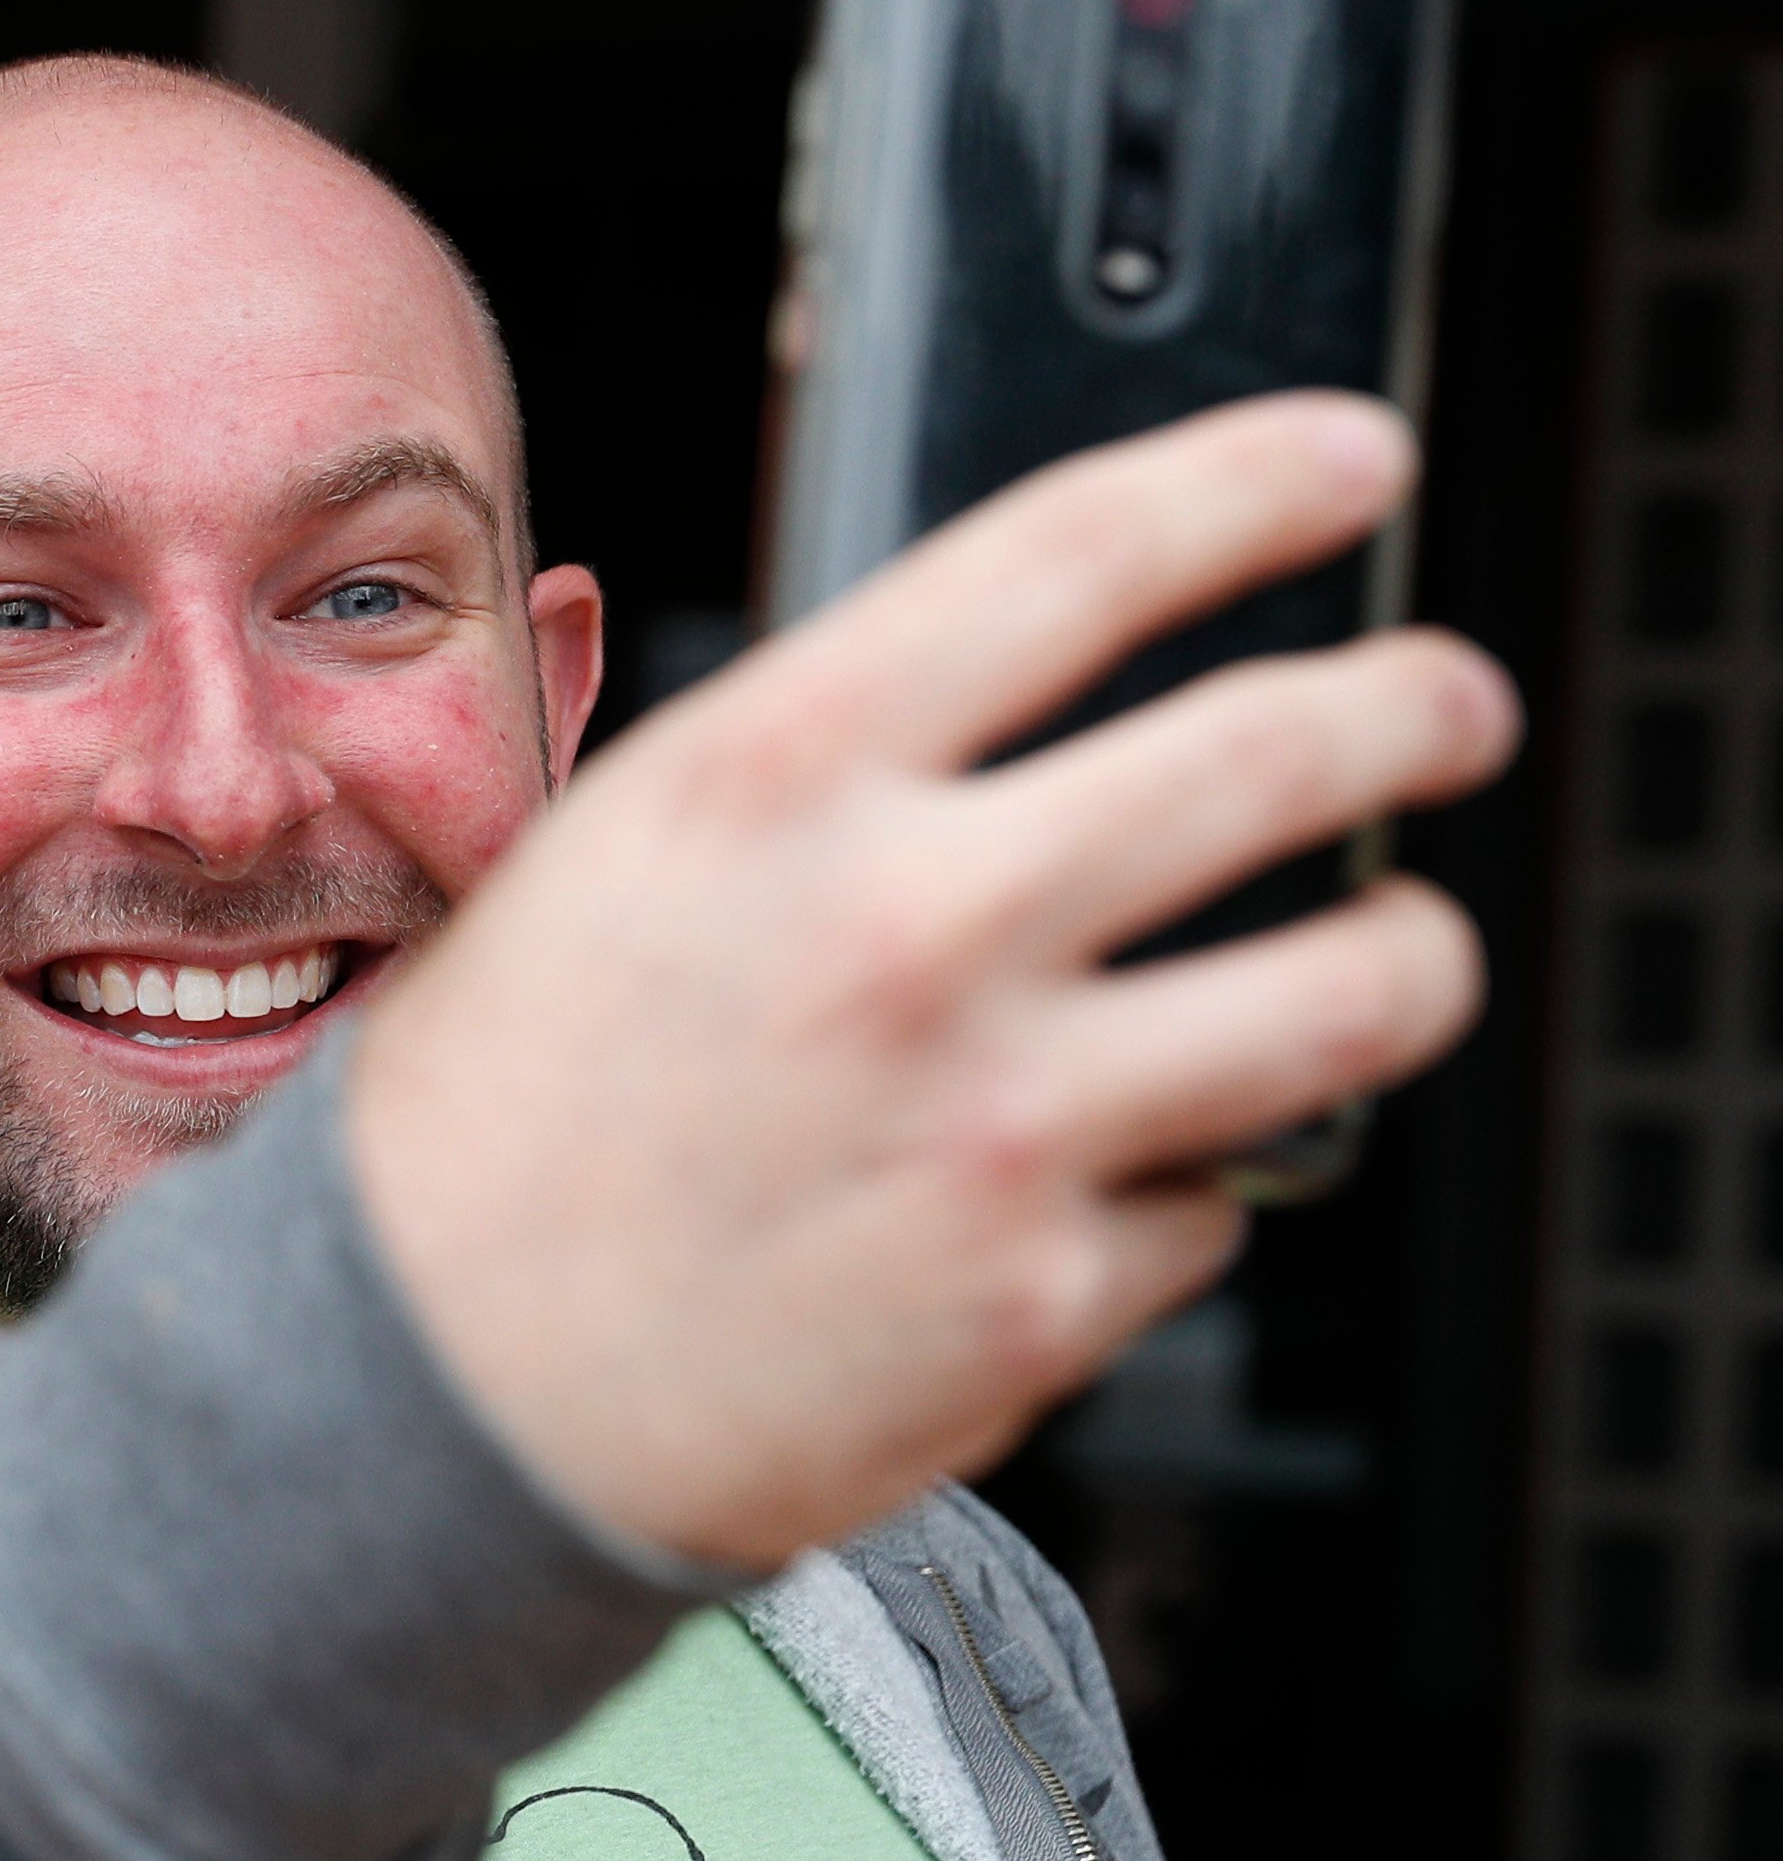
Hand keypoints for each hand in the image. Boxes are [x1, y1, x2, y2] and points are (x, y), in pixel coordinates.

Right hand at [353, 393, 1514, 1571]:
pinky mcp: (1044, 1296)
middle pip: (1282, 750)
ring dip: (1410, 954)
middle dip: (1415, 704)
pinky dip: (1183, 1189)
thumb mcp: (600, 868)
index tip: (1347, 462)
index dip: (1259, 481)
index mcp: (771, 781)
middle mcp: (905, 924)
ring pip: (1351, 991)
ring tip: (1399, 952)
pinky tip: (1091, 1189)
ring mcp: (997, 1116)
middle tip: (1445, 702)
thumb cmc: (478, 1138)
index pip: (1083, 556)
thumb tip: (1009, 718)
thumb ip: (810, 785)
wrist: (415, 1398)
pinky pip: (1216, 1205)